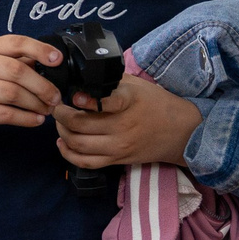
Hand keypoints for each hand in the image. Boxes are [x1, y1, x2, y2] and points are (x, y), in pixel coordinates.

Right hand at [0, 35, 62, 129]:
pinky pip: (4, 115)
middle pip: (17, 72)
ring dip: (35, 104)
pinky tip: (36, 120)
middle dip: (43, 86)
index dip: (40, 50)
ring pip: (12, 95)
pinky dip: (25, 119)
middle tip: (56, 97)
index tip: (57, 60)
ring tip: (47, 110)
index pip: (17, 43)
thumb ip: (15, 60)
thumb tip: (50, 64)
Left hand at [53, 74, 199, 168]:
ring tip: (60, 122)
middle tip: (57, 106)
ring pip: (79, 144)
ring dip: (62, 133)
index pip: (106, 102)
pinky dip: (69, 154)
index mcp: (129, 101)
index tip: (73, 95)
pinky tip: (62, 143)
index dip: (85, 99)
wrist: (181, 132)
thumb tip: (84, 77)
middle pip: (81, 125)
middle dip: (61, 115)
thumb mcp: (137, 85)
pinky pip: (86, 162)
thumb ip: (111, 81)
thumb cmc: (157, 104)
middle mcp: (122, 125)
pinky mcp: (117, 159)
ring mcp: (119, 145)